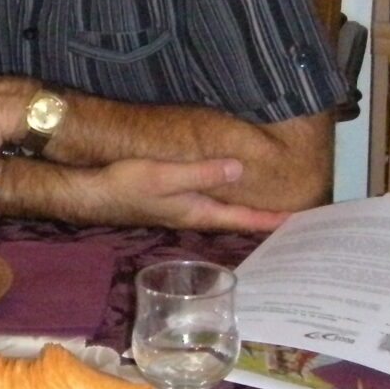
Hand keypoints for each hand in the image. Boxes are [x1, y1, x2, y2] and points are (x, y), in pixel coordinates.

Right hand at [80, 157, 288, 232]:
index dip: (270, 220)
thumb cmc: (127, 185)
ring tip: (269, 203)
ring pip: (223, 211)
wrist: (91, 192)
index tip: (298, 221)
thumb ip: (201, 173)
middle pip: (237, 218)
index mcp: (198, 213)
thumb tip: (239, 168)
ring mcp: (182, 210)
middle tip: (292, 214)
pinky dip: (226, 199)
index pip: (243, 219)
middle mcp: (194, 215)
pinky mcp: (171, 202)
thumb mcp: (165, 177)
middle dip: (263, 217)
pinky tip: (228, 189)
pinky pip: (209, 202)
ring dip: (246, 209)